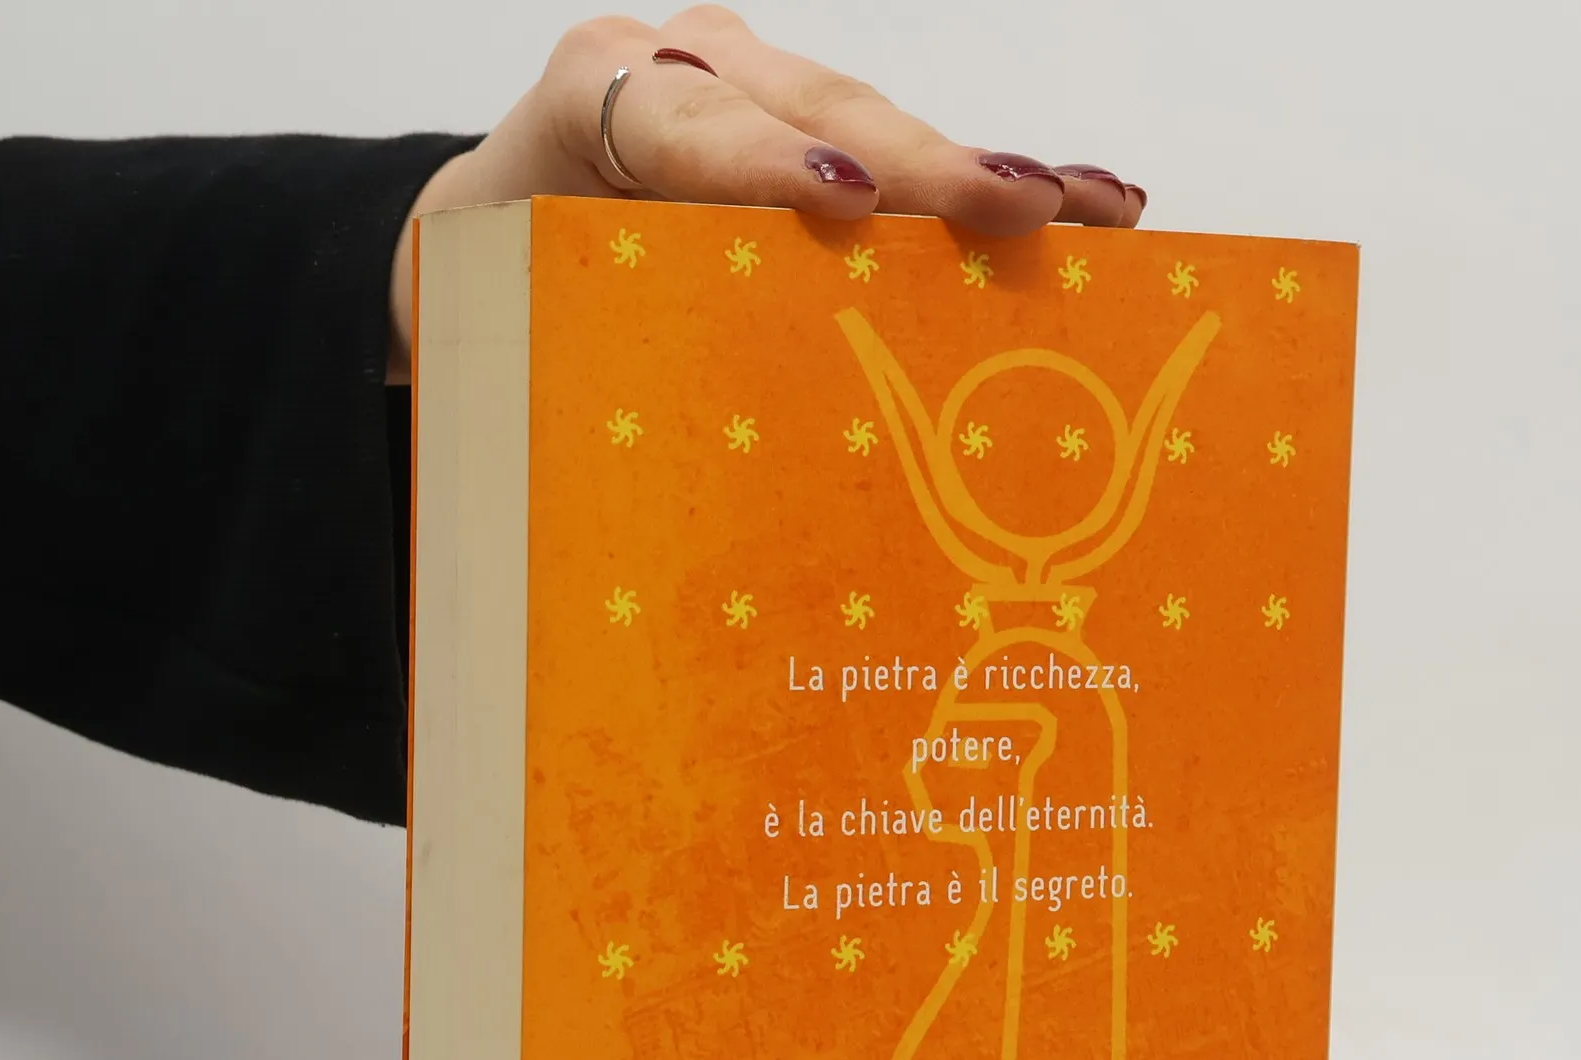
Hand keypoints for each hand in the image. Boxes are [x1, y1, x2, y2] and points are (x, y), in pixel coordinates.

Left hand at [387, 5, 1142, 378]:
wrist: (489, 230)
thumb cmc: (499, 289)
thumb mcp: (510, 318)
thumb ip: (576, 340)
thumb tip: (673, 469)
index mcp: (589, 105)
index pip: (683, 125)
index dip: (765, 160)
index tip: (843, 198)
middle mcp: (681, 69)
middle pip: (815, 112)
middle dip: (921, 164)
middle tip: (1021, 202)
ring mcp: (754, 87)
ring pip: (876, 125)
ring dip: (986, 172)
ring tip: (1091, 208)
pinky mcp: (804, 124)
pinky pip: (897, 153)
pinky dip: (983, 183)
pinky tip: (1083, 201)